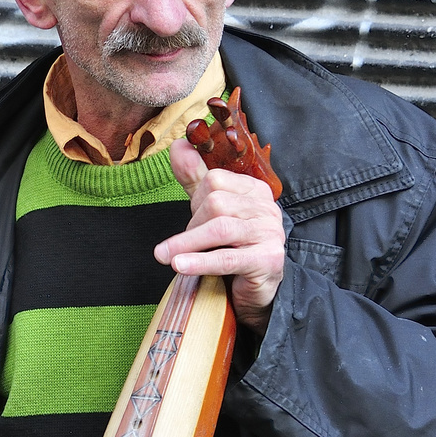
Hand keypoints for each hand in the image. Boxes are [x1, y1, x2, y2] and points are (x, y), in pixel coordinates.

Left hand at [159, 138, 285, 334]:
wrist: (258, 291)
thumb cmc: (234, 247)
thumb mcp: (213, 211)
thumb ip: (195, 179)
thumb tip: (179, 145)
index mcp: (255, 190)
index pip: (216, 180)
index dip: (195, 201)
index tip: (190, 219)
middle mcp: (267, 207)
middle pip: (216, 203)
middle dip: (192, 225)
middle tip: (182, 246)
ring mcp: (271, 233)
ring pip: (219, 229)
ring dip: (187, 243)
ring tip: (165, 257)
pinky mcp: (269, 260)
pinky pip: (227, 258)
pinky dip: (200, 261)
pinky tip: (180, 266)